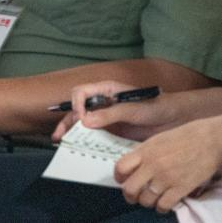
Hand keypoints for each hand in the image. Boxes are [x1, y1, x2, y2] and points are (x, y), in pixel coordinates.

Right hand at [52, 81, 191, 142]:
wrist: (175, 120)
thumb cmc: (156, 107)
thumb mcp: (133, 109)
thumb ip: (110, 114)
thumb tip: (85, 121)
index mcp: (106, 90)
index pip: (82, 92)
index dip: (78, 105)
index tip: (82, 119)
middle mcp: (102, 102)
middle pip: (77, 108)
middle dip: (67, 120)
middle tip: (60, 135)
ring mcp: (106, 117)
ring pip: (82, 122)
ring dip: (72, 130)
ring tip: (61, 141)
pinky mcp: (112, 130)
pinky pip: (95, 134)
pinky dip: (86, 140)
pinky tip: (80, 147)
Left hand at [114, 115, 221, 213]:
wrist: (208, 141)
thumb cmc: (183, 137)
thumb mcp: (156, 140)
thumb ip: (143, 153)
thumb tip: (132, 165)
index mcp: (144, 151)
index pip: (121, 167)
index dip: (118, 177)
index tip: (121, 180)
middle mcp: (152, 166)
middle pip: (130, 188)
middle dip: (129, 195)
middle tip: (133, 196)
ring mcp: (166, 178)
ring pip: (146, 200)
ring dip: (145, 202)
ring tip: (149, 199)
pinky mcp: (181, 188)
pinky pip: (164, 205)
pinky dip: (161, 207)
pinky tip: (162, 204)